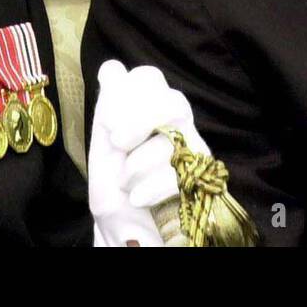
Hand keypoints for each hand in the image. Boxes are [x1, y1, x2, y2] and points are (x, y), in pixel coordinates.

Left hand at [88, 60, 208, 246]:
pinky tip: (138, 197)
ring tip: (125, 183)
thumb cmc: (117, 196)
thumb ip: (110, 111)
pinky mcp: (202, 179)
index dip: (126, 91)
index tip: (108, 123)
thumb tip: (112, 68)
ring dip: (140, 161)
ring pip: (175, 133)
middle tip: (118, 142)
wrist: (126, 237)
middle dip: (140, 117)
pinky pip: (181, 169)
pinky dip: (153, 185)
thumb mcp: (103, 152)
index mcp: (145, 113)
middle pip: (171, 99)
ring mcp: (191, 151)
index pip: (147, 78)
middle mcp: (173, 126)